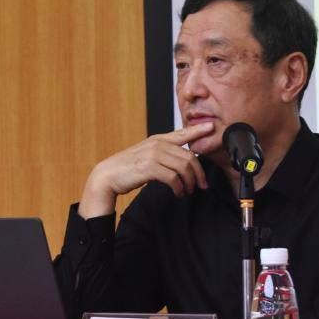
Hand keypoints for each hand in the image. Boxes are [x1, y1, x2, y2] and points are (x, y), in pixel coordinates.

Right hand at [78, 123, 213, 217]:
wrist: (107, 176)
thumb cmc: (128, 168)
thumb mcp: (147, 156)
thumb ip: (163, 154)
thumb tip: (182, 162)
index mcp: (158, 140)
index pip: (182, 133)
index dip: (198, 130)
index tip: (211, 126)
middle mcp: (157, 144)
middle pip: (188, 156)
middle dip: (199, 173)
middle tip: (202, 185)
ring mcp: (153, 154)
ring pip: (183, 167)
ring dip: (189, 182)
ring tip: (188, 191)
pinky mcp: (149, 167)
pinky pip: (173, 177)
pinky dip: (179, 187)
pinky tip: (178, 192)